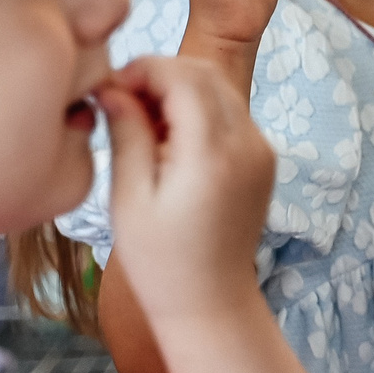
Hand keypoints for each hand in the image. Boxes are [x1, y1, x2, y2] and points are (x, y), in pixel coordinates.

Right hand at [97, 55, 276, 326]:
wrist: (211, 304)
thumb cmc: (160, 262)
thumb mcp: (129, 199)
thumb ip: (126, 134)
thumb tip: (112, 87)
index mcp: (211, 155)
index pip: (183, 76)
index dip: (143, 68)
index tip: (110, 87)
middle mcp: (246, 144)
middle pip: (205, 73)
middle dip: (160, 73)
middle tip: (121, 101)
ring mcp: (261, 150)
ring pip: (220, 87)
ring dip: (179, 88)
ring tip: (140, 120)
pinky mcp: (263, 158)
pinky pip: (230, 111)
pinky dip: (198, 108)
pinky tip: (168, 137)